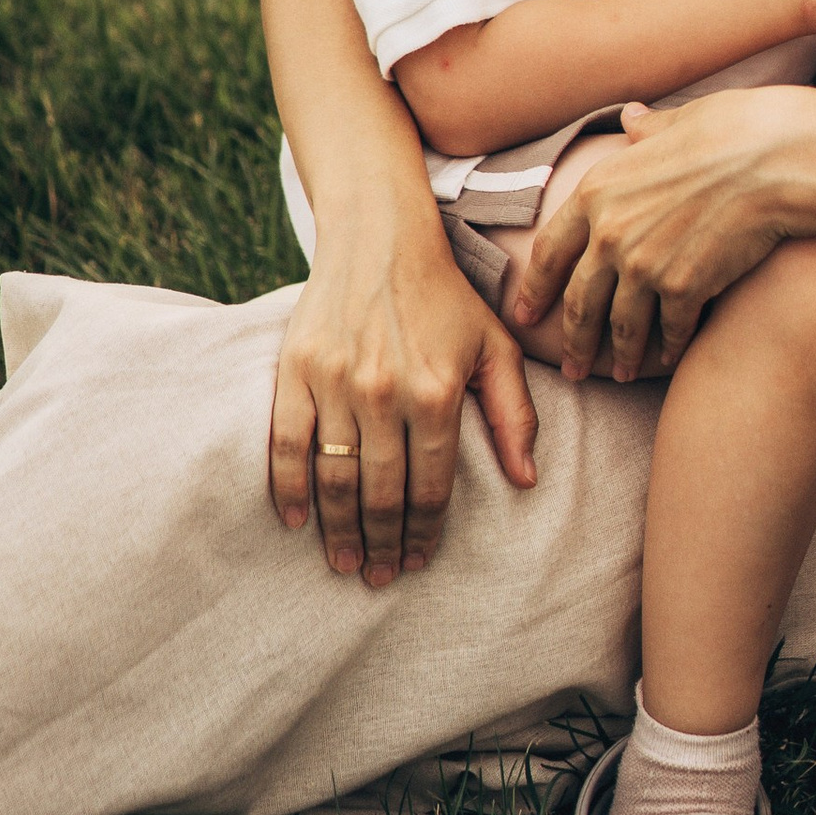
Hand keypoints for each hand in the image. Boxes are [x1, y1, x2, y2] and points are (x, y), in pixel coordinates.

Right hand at [268, 221, 538, 582]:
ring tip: (346, 562)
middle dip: (383, 542)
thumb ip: (514, 413)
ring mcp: (336, 382)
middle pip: (381, 491)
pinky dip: (288, 488)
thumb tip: (528, 478)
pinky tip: (295, 521)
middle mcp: (385, 392)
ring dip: (338, 529)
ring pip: (334, 477)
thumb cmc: (445, 296)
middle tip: (381, 577)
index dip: (425, 530)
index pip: (430, 484)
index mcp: (436, 391)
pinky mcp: (296, 370)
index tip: (420, 560)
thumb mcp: (495, 346)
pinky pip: (287, 444)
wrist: (380, 237)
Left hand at [507, 87, 815, 383]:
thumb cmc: (733, 129)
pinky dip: (668, 348)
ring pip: (621, 326)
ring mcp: (644, 264)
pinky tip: (668, 359)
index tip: (527, 315)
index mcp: (597, 190)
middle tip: (572, 369)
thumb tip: (631, 118)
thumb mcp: (677, 122)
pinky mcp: (683, 288)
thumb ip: (647, 131)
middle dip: (574, 341)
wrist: (778, 158)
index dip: (535, 289)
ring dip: (619, 356)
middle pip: (580, 301)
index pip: (550, 251)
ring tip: (621, 375)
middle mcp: (610, 233)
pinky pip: (668, 329)